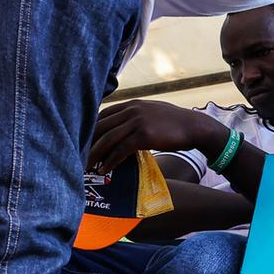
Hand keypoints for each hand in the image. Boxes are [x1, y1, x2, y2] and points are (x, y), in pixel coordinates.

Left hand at [88, 100, 223, 174]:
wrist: (195, 127)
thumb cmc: (175, 123)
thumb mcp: (153, 112)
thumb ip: (136, 115)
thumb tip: (124, 126)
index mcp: (132, 104)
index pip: (103, 115)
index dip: (91, 130)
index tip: (83, 143)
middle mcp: (132, 110)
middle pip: (101, 126)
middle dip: (88, 143)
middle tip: (78, 157)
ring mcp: (138, 121)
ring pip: (108, 139)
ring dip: (95, 155)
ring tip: (87, 167)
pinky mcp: (144, 135)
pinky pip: (121, 149)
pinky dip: (111, 161)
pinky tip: (105, 169)